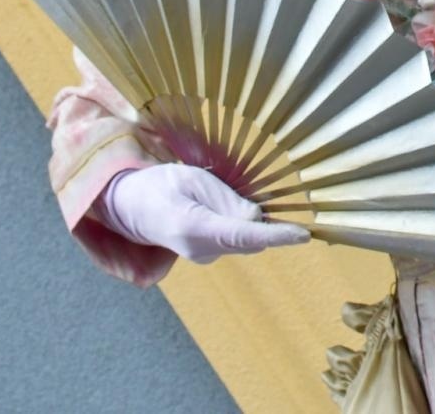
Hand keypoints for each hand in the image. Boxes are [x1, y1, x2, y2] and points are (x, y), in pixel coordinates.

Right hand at [97, 164, 309, 263]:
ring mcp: (204, 255)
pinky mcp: (207, 253)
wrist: (131, 206)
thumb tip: (257, 218)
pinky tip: (223, 206)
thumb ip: (226, 199)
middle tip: (251, 193)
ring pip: (245, 239)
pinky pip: (236, 239)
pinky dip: (242, 225)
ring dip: (251, 222)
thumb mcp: (193, 179)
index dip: (277, 236)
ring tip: (221, 196)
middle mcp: (201, 250)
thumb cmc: (160, 186)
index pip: (244, 236)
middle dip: (265, 222)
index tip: (303, 235)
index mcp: (193, 229)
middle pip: (250, 240)